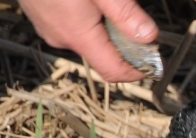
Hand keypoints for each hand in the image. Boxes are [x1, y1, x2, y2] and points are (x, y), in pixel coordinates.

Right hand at [18, 0, 158, 81]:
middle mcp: (62, 38)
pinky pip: (72, 25)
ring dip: (106, 27)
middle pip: (103, 54)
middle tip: (135, 18)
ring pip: (88, 38)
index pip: (113, 72)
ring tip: (108, 3)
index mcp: (78, 36)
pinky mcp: (43, 16)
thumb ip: (126, 14)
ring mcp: (49, 28)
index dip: (136, 72)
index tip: (153, 63)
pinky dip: (88, 18)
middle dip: (123, 42)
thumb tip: (149, 37)